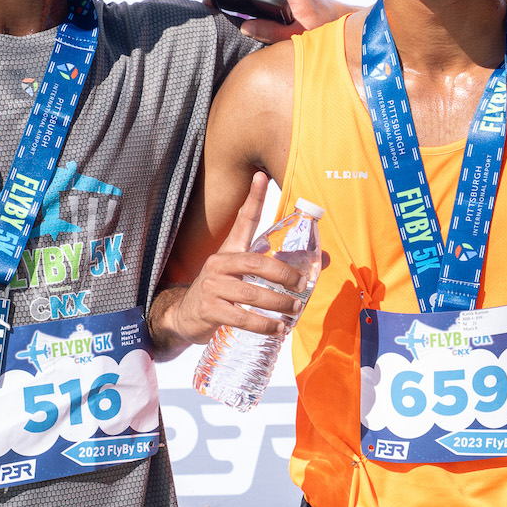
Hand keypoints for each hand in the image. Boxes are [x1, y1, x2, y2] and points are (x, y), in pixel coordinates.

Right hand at [160, 172, 305, 344]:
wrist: (184, 316)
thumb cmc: (221, 292)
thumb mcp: (244, 276)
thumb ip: (275, 268)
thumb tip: (322, 260)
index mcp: (229, 251)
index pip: (243, 221)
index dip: (253, 199)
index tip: (261, 176)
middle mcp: (219, 264)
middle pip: (256, 263)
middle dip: (284, 275)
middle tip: (302, 286)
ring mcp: (212, 287)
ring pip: (251, 294)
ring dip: (278, 304)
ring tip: (294, 310)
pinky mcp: (209, 310)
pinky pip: (241, 317)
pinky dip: (263, 325)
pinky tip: (277, 329)